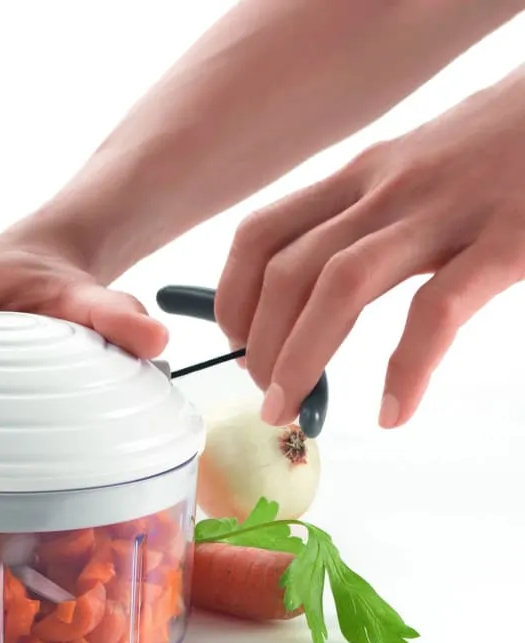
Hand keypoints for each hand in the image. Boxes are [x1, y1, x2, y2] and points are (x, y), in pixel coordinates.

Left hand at [215, 65, 524, 428]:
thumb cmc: (502, 143)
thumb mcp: (415, 166)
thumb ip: (367, 215)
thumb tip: (315, 286)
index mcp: (362, 174)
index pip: (261, 235)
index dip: (232, 297)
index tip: (237, 342)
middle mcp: (389, 188)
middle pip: (288, 269)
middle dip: (259, 343)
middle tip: (265, 394)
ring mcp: (447, 211)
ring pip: (341, 285)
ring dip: (302, 356)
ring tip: (289, 407)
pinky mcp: (508, 238)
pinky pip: (438, 310)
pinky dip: (407, 367)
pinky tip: (393, 410)